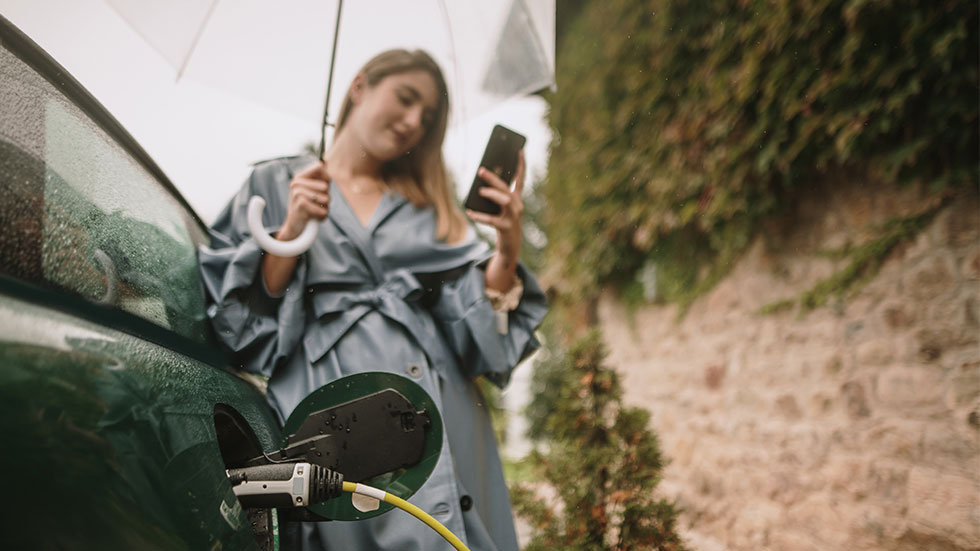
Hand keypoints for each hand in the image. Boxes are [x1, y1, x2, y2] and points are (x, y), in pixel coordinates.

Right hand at [279, 161, 329, 240]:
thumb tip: (328, 163)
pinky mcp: (300, 204)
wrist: (295, 227)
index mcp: (300, 177)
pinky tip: (313, 217)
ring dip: (325, 208)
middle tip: (316, 204)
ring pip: (326, 198)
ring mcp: (296, 193)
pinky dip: (322, 216)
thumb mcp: (315, 192)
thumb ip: (323, 180)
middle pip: (326, 186)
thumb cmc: (308, 208)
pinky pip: (323, 210)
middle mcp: (296, 182)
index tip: (323, 189)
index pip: (320, 167)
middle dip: (327, 198)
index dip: (327, 178)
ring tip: (315, 210)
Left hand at [467, 150, 525, 290]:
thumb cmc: (503, 223)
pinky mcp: (506, 227)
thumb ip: (494, 197)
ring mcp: (513, 217)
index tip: (519, 150)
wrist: (511, 246)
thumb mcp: (500, 209)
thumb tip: (480, 186)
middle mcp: (517, 205)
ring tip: (480, 192)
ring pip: (504, 201)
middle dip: (494, 178)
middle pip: (506, 188)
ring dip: (492, 194)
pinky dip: (479, 216)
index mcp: (517, 199)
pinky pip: (492, 220)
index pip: (520, 179)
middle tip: (480, 171)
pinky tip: (470, 213)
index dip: (521, 164)